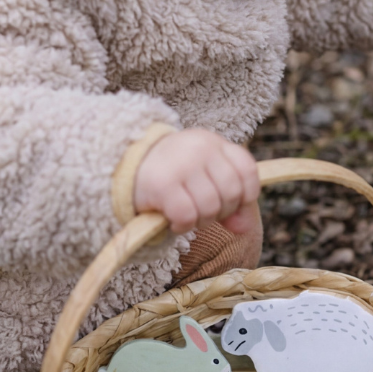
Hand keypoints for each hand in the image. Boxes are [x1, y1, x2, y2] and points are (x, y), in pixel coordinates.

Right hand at [131, 129, 259, 233]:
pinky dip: (182, 226)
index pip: (247, 170)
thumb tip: (243, 228)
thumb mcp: (205, 177)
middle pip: (231, 193)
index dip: (246, 195)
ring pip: (210, 207)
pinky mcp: (162, 185)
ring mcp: (181, 165)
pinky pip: (187, 216)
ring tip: (187, 215)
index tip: (231, 204)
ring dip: (201, 221)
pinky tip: (174, 220)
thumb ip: (231, 199)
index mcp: (214, 143)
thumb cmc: (174, 175)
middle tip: (203, 212)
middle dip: (221, 212)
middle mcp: (200, 149)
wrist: (125, 166)